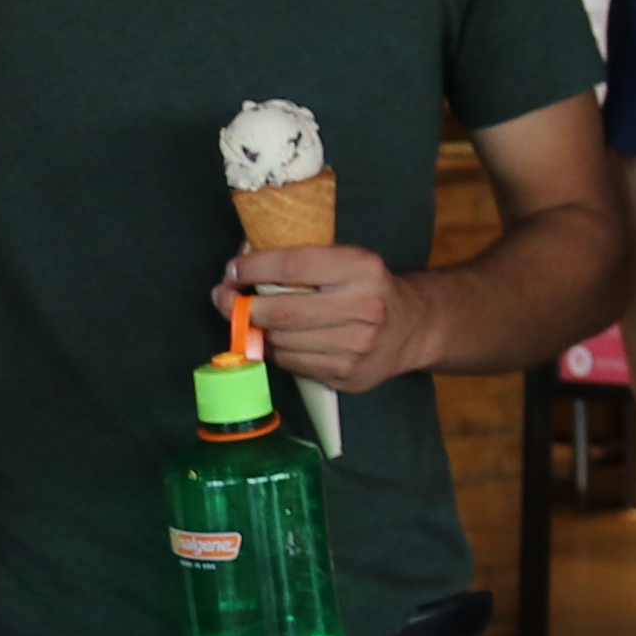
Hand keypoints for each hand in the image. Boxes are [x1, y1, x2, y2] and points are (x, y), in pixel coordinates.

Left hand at [222, 241, 412, 391]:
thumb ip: (303, 260)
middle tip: (222, 298)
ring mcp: (357, 347)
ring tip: (250, 318)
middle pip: (283, 311)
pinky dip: (276, 351)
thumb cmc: (367, 288)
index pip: (293, 265)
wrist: (412, 329)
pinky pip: (292, 363)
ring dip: (257, 331)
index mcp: (363, 269)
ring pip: (282, 341)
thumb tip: (241, 264)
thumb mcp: (348, 260)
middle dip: (242, 306)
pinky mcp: (347, 375)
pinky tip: (277, 338)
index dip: (253, 268)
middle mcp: (364, 308)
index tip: (231, 270)